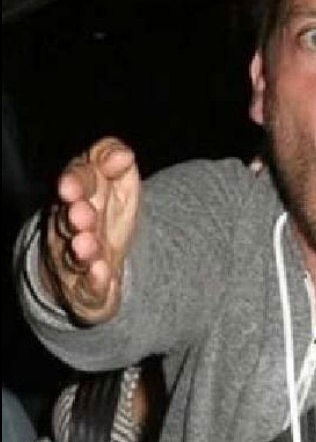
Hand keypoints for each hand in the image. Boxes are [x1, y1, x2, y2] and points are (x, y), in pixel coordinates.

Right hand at [41, 137, 139, 323]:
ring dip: (81, 250)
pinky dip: (94, 281)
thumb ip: (112, 159)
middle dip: (74, 216)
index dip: (73, 183)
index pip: (74, 182)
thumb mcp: (116, 180)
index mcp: (77, 194)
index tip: (72, 186)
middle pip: (67, 219)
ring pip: (73, 254)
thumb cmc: (106, 212)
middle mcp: (69, 225)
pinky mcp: (86, 286)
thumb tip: (123, 154)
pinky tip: (103, 274)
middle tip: (81, 214)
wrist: (95, 261)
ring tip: (86, 245)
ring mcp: (75, 257)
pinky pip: (88, 285)